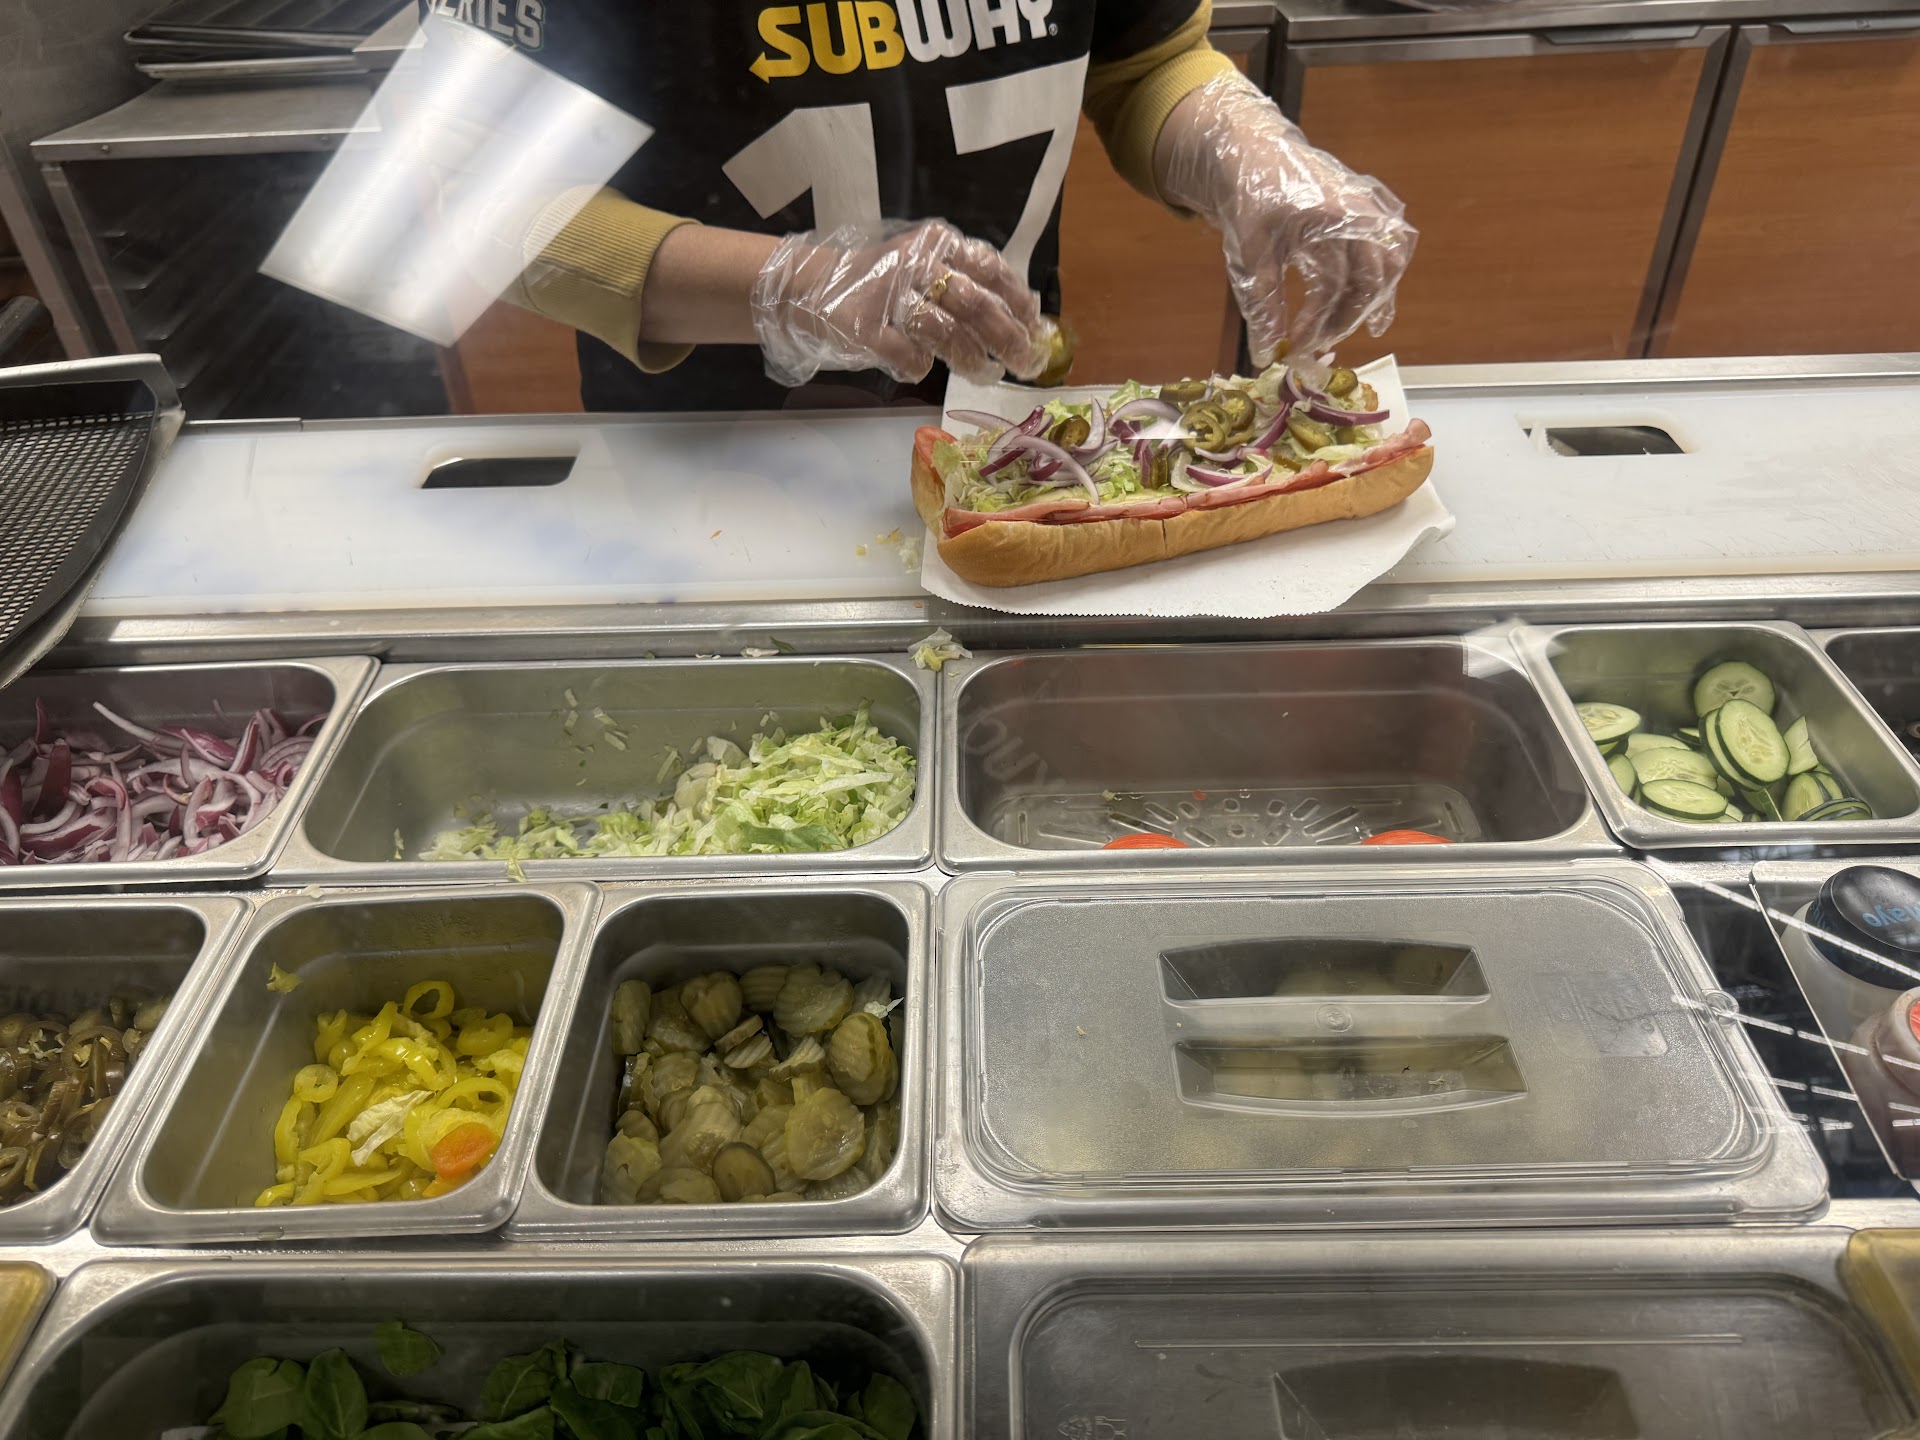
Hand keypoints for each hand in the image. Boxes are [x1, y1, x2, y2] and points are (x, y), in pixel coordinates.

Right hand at [751, 219, 1048, 386]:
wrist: (808, 287)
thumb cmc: (879, 285)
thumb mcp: (923, 267)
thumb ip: (965, 282)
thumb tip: (1022, 317)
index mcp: (937, 244)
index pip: (990, 268)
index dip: (1018, 301)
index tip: (1035, 329)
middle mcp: (915, 262)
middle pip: (975, 303)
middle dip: (1007, 338)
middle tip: (1025, 365)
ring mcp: (888, 294)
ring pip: (946, 331)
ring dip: (972, 359)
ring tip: (985, 375)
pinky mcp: (864, 326)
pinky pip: (906, 355)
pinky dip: (919, 368)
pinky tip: (920, 371)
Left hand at [1159, 75, 1415, 362]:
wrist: (1253, 152)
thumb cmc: (1250, 199)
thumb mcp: (1251, 255)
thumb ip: (1263, 305)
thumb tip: (1265, 355)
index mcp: (1334, 217)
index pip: (1343, 285)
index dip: (1324, 324)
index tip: (1299, 347)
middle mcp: (1361, 210)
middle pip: (1372, 278)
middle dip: (1346, 317)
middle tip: (1319, 345)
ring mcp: (1369, 205)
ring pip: (1388, 261)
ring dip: (1369, 300)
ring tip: (1359, 330)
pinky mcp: (1367, 208)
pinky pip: (1388, 245)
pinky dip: (1380, 278)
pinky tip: (1376, 310)